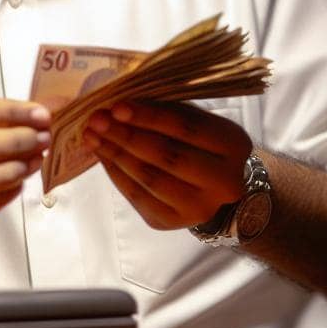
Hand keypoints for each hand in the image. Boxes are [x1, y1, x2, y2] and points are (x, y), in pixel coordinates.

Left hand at [85, 102, 251, 231]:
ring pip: (149, 178)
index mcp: (233, 145)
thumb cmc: (203, 146)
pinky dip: (115, 173)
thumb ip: (171, 112)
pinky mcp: (171, 222)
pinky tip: (102, 155)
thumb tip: (123, 105)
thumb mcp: (200, 123)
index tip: (117, 106)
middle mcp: (222, 181)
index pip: (187, 128)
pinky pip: (137, 196)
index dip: (150, 116)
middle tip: (97, 120)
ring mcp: (197, 207)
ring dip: (116, 154)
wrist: (217, 192)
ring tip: (93, 135)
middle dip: (127, 136)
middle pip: (167, 156)